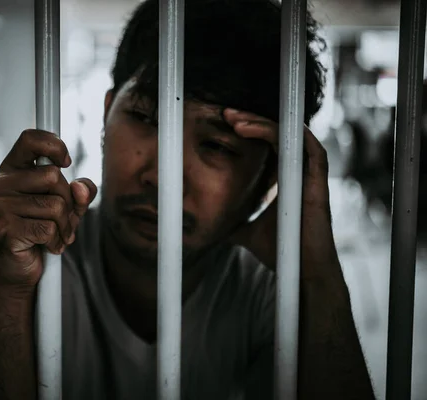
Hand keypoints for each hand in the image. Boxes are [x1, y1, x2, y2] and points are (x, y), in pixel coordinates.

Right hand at [0, 129, 97, 287]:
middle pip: (53, 176)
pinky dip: (56, 241)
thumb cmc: (40, 231)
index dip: (54, 145)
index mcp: (12, 170)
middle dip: (68, 202)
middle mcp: (0, 184)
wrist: (16, 269)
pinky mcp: (5, 229)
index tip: (65, 162)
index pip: (30, 139)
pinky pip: (49, 229)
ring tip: (54, 235)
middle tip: (61, 220)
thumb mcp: (67, 206)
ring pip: (55, 205)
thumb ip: (80, 192)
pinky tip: (46, 246)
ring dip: (64, 226)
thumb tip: (80, 188)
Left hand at [224, 109, 338, 281]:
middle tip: (226, 114)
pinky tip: (268, 128)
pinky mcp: (319, 182)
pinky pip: (311, 149)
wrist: (300, 271)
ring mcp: (309, 175)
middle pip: (277, 133)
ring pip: (292, 135)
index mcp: (283, 176)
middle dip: (251, 119)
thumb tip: (205, 223)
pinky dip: (294, 135)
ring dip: (265, 124)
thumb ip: (230, 220)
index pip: (266, 141)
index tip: (223, 123)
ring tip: (237, 121)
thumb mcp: (244, 230)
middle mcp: (297, 170)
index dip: (248, 128)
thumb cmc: (279, 249)